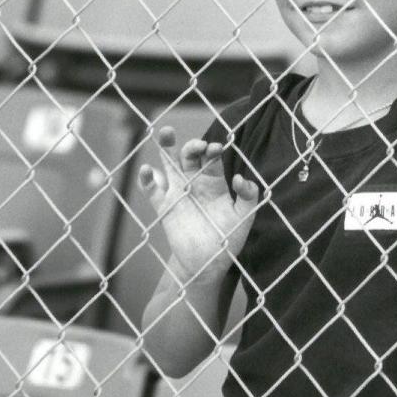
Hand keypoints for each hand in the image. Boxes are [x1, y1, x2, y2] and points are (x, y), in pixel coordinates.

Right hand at [139, 126, 258, 282]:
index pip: (211, 157)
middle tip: (198, 145)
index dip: (212, 149)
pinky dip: (147, 179)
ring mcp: (178, 192)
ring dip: (166, 147)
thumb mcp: (244, 216)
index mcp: (215, 180)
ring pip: (169, 164)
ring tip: (166, 132)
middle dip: (193, 145)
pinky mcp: (165, 208)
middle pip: (190, 155)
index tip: (215, 148)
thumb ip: (249, 196)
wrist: (208, 264)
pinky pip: (152, 190)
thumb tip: (241, 178)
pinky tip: (147, 170)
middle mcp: (195, 181)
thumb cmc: (229, 238)